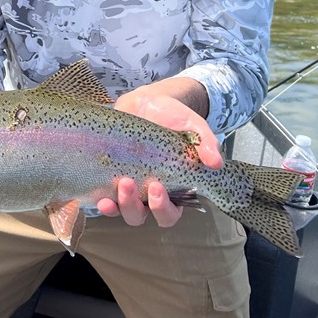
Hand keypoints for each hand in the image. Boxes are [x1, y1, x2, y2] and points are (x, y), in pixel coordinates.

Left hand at [96, 80, 222, 226]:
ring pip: (123, 210)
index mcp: (172, 187)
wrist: (146, 100)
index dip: (164, 208)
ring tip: (121, 183)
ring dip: (120, 205)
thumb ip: (206, 142)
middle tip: (133, 183)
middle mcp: (147, 192)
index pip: (171, 212)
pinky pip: (104, 197)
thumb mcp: (192, 125)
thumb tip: (217, 162)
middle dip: (136, 207)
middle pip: (143, 216)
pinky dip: (102, 201)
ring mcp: (128, 186)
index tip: (157, 187)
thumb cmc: (172, 116)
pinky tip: (100, 195)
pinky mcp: (109, 176)